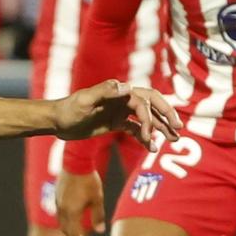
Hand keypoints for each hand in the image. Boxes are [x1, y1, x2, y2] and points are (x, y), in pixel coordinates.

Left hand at [50, 79, 180, 146]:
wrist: (57, 121)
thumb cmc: (68, 109)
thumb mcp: (85, 100)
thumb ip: (105, 92)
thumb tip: (127, 87)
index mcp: (118, 92)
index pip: (143, 102)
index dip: (149, 117)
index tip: (148, 135)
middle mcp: (123, 99)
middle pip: (152, 105)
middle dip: (166, 116)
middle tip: (178, 129)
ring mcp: (121, 111)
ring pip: (147, 118)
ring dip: (160, 128)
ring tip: (173, 140)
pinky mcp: (116, 122)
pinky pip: (135, 129)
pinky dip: (145, 138)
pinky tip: (151, 148)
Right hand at [54, 170, 104, 235]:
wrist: (75, 160)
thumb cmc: (88, 179)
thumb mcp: (98, 198)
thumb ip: (98, 216)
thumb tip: (99, 231)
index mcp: (71, 212)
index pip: (74, 235)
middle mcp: (62, 209)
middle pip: (66, 230)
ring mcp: (57, 202)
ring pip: (62, 222)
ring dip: (69, 230)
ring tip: (77, 235)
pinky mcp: (57, 195)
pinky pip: (60, 213)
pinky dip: (66, 220)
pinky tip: (72, 218)